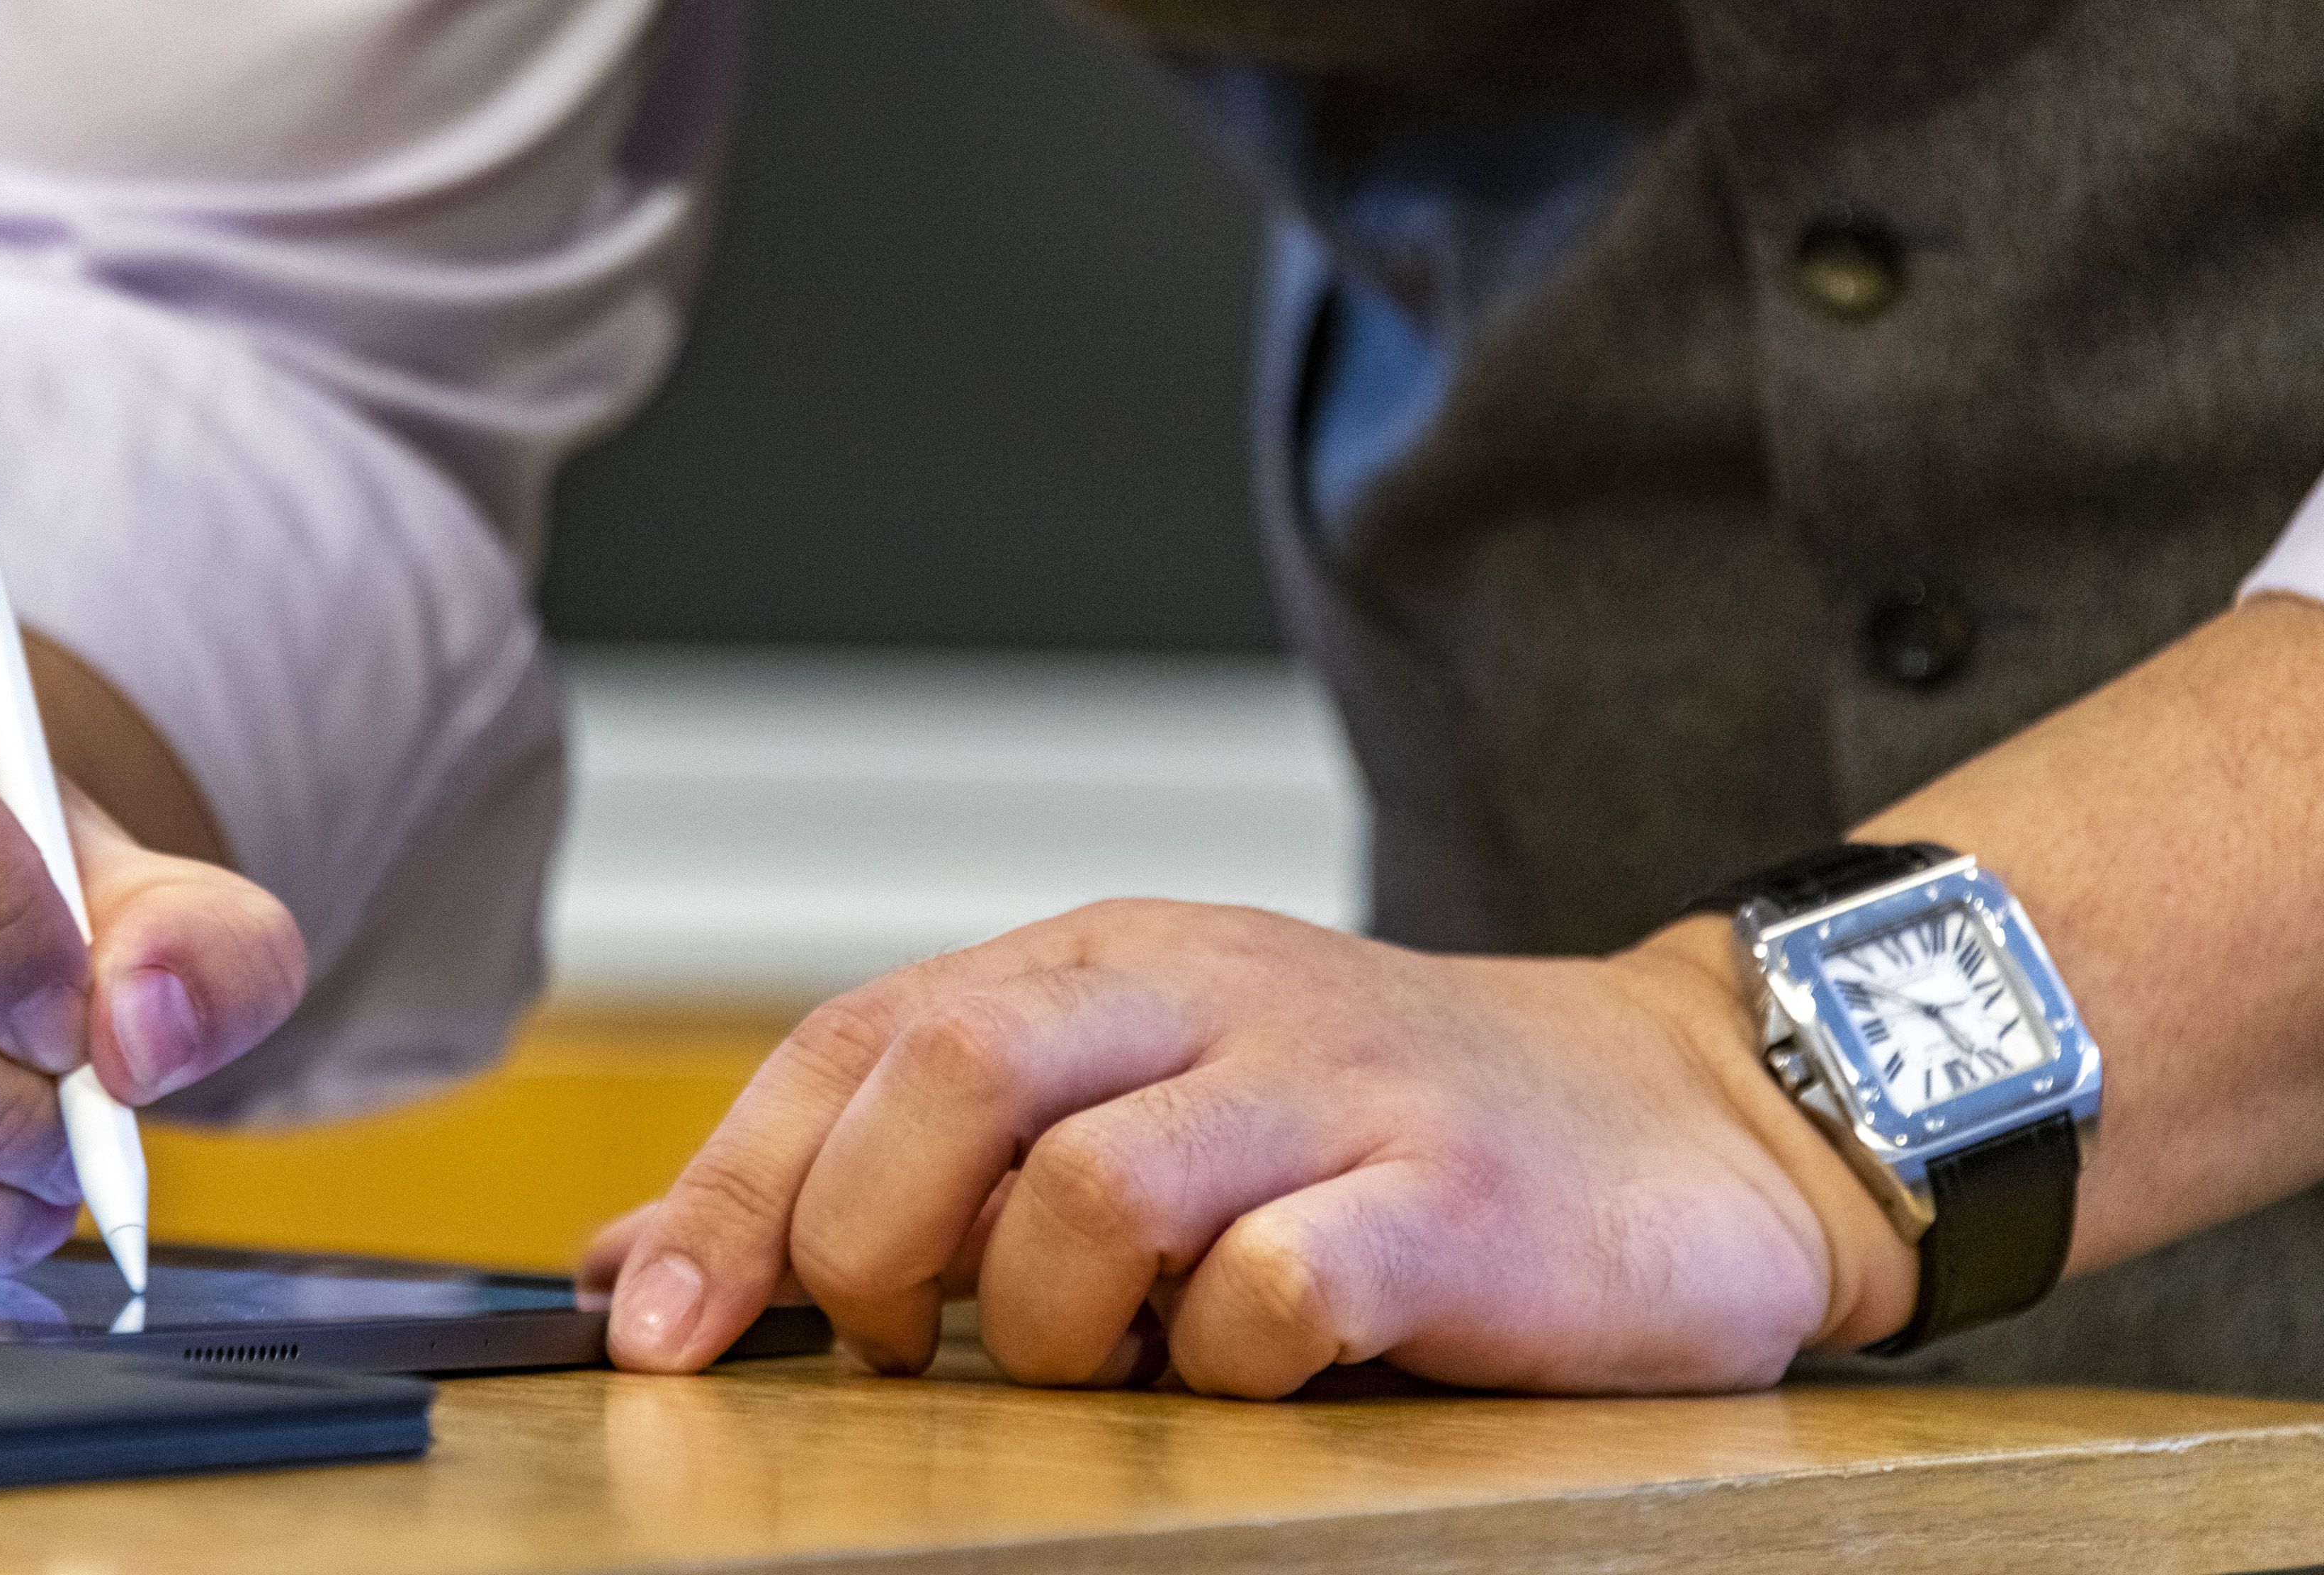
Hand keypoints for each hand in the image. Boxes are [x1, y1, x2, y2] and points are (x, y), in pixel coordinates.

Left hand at [585, 899, 1914, 1396]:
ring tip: (1110, 1359)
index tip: (652, 1328)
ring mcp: (1335, 1088)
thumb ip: (910, 1160)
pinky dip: (1226, 1352)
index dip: (733, 1186)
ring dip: (1051, 1320)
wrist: (1675, 1112)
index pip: (862, 1035)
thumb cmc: (1364, 1123)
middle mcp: (1204, 996)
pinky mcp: (1453, 1197)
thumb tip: (648, 1259)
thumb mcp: (1132, 1096)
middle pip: (950, 1070)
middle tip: (903, 1343)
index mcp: (1107, 964)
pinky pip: (1278, 1284)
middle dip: (867, 1236)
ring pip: (1091, 1189)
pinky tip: (1259, 1359)